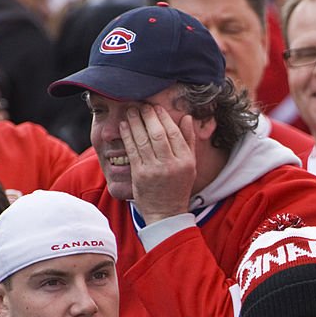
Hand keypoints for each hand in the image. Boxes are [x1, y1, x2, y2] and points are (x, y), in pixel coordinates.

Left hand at [119, 103, 197, 223]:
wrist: (166, 212)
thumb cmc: (178, 186)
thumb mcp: (190, 164)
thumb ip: (189, 140)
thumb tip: (187, 117)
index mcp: (185, 161)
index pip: (174, 133)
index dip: (163, 117)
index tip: (156, 107)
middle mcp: (171, 165)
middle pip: (158, 134)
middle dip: (148, 116)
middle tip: (141, 105)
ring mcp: (154, 170)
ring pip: (143, 140)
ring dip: (135, 122)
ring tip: (130, 110)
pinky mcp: (139, 175)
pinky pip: (132, 151)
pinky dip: (128, 136)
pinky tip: (125, 126)